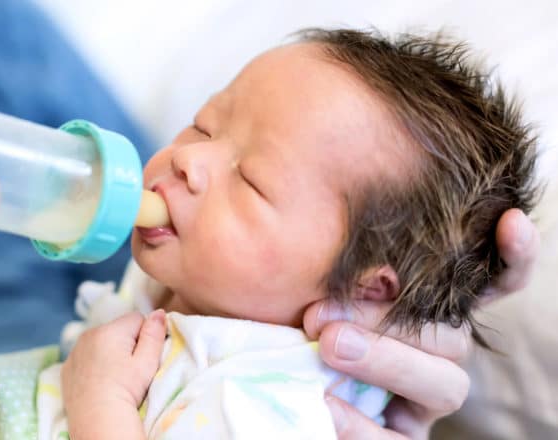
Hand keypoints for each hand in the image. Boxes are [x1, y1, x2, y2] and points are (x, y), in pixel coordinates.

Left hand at [62, 310, 165, 439]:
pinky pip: (85, 357)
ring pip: (100, 343)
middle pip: (117, 330)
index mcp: (109, 330)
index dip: (145, 337)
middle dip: (126, 344)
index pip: (136, 318)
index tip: (142, 358)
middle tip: (129, 370)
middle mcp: (88, 335)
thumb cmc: (126, 390)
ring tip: (114, 377)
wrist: (97, 420)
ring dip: (109, 353)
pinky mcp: (67, 368)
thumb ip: (154, 334)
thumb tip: (159, 312)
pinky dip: (93, 365)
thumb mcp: (147, 362)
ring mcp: (75, 352)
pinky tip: (99, 382)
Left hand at [303, 208, 538, 438]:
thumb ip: (346, 279)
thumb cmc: (300, 325)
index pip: (492, 285)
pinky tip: (328, 405)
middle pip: (452, 336)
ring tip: (329, 346)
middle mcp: (441, 356)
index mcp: (430, 313)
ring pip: (445, 384)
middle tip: (322, 315)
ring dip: (386, 361)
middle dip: (390, 321)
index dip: (511, 259)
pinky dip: (364, 425)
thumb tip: (358, 258)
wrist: (280, 385)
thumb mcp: (320, 296)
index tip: (510, 222)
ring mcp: (427, 400)